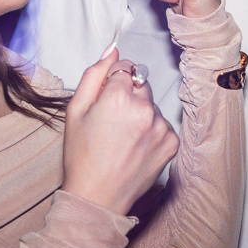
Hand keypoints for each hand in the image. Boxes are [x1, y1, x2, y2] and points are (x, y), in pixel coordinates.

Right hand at [61, 46, 179, 215]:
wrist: (98, 198)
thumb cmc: (82, 156)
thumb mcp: (76, 110)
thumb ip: (94, 74)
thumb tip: (112, 50)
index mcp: (119, 97)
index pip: (125, 67)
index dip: (113, 81)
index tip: (106, 98)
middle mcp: (145, 109)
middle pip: (141, 84)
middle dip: (128, 95)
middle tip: (112, 122)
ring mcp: (161, 127)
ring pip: (152, 105)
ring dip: (141, 114)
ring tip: (123, 139)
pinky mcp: (171, 143)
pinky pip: (162, 125)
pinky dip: (151, 132)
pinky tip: (135, 148)